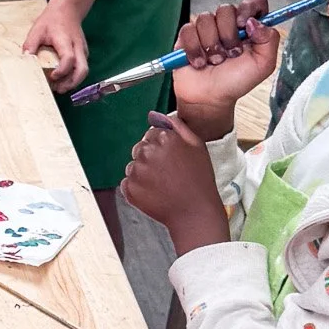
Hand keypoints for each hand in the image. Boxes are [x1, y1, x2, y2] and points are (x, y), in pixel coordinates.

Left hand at [23, 0, 87, 91]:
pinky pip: (81, 68)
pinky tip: (62, 80)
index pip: (69, 59)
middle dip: (71, 83)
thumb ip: (31, 45)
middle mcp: (78, 47)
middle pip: (82, 70)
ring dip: (73, 82)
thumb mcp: (37, 30)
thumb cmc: (53, 19)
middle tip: (58, 89)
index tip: (52, 76)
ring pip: (83, 71)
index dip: (62, 71)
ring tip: (58, 87)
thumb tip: (25, 60)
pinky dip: (74, 77)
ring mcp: (82, 51)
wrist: (68, 10)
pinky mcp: (82, 54)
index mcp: (66, 41)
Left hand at [119, 112, 228, 248]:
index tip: (172, 159)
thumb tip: (155, 115)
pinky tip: (155, 193)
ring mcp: (136, 170)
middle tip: (168, 173)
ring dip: (144, 172)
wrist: (195, 213)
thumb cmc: (199, 180)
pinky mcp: (129, 187)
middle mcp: (147, 151)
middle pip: (141, 148)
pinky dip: (138, 187)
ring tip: (163, 184)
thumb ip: (177, 126)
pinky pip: (128, 182)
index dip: (162, 147)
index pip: (152, 134)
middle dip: (151, 157)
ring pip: (134, 165)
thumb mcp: (197, 146)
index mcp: (164, 138)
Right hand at [171, 0, 278, 136]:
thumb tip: (255, 22)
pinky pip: (188, 30)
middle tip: (230, 54)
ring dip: (211, 46)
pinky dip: (195, 50)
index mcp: (249, 27)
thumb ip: (269, 40)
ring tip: (214, 61)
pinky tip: (199, 62)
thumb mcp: (263, 65)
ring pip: (206, 19)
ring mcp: (207, 28)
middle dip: (228, 35)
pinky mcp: (187, 35)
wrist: (210, 97)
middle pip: (226, 8)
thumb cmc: (236, 81)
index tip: (245, 25)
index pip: (254, 2)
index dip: (250, 7)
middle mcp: (228, 24)